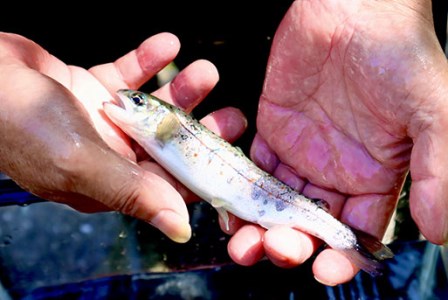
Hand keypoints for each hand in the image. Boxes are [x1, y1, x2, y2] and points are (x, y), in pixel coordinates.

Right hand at [0, 32, 245, 242]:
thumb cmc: (19, 122)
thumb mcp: (79, 161)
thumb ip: (131, 191)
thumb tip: (179, 228)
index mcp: (110, 182)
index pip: (168, 184)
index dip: (203, 173)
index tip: (234, 159)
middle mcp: (110, 154)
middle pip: (169, 145)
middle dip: (202, 130)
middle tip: (234, 115)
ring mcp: (103, 120)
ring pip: (154, 108)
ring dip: (181, 89)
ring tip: (205, 70)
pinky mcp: (93, 88)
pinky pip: (129, 74)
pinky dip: (148, 60)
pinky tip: (166, 43)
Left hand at [224, 0, 447, 284]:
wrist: (353, 8)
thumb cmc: (398, 54)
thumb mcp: (431, 112)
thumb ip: (437, 171)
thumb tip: (440, 232)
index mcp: (376, 177)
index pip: (356, 231)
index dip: (342, 256)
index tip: (326, 271)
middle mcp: (336, 172)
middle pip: (309, 224)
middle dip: (291, 244)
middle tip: (275, 250)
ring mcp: (301, 153)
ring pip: (276, 203)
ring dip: (259, 227)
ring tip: (243, 245)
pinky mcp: (271, 130)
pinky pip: (252, 169)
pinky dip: (240, 189)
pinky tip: (230, 206)